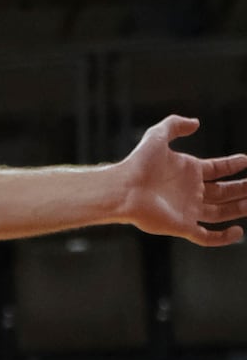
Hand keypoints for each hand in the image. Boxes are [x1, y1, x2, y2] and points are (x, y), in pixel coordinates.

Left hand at [119, 118, 246, 246]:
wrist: (123, 189)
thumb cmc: (138, 163)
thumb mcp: (157, 136)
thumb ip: (175, 125)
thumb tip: (196, 122)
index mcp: (188, 171)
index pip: (218, 169)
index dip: (233, 165)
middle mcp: (191, 191)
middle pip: (224, 192)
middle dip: (242, 188)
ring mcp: (188, 210)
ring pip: (221, 213)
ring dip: (239, 208)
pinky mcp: (183, 226)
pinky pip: (207, 236)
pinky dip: (223, 237)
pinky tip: (238, 231)